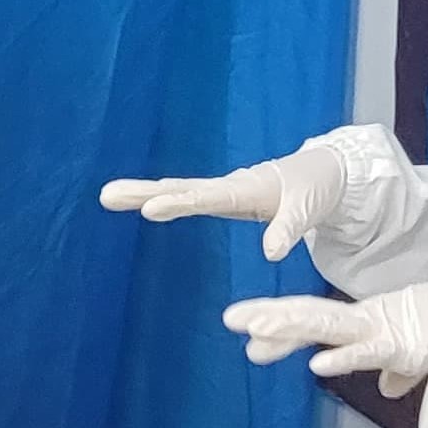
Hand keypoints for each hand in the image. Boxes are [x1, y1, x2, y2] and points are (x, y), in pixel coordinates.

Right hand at [101, 140, 349, 259]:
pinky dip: (160, 196)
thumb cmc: (313, 190)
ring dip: (143, 192)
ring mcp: (221, 191)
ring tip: (108, 195)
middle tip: (108, 194)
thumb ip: (287, 230)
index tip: (150, 208)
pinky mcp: (220, 197)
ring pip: (177, 189)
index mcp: (245, 189)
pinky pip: (185, 196)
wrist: (318, 173)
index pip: (207, 197)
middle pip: (179, 188)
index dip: (179, 203)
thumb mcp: (307, 210)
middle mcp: (227, 187)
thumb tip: (270, 254)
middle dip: (143, 192)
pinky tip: (137, 201)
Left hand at [221, 260, 427, 399]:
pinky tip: (316, 364)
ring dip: (291, 329)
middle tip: (229, 319)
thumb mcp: (421, 357)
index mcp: (367, 321)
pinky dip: (342, 357)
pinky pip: (367, 351)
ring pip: (328, 326)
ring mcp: (383, 330)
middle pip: (309, 317)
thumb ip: (399, 370)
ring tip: (255, 331)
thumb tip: (387, 389)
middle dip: (269, 320)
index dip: (281, 326)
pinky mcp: (405, 345)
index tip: (246, 333)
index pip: (314, 322)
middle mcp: (366, 319)